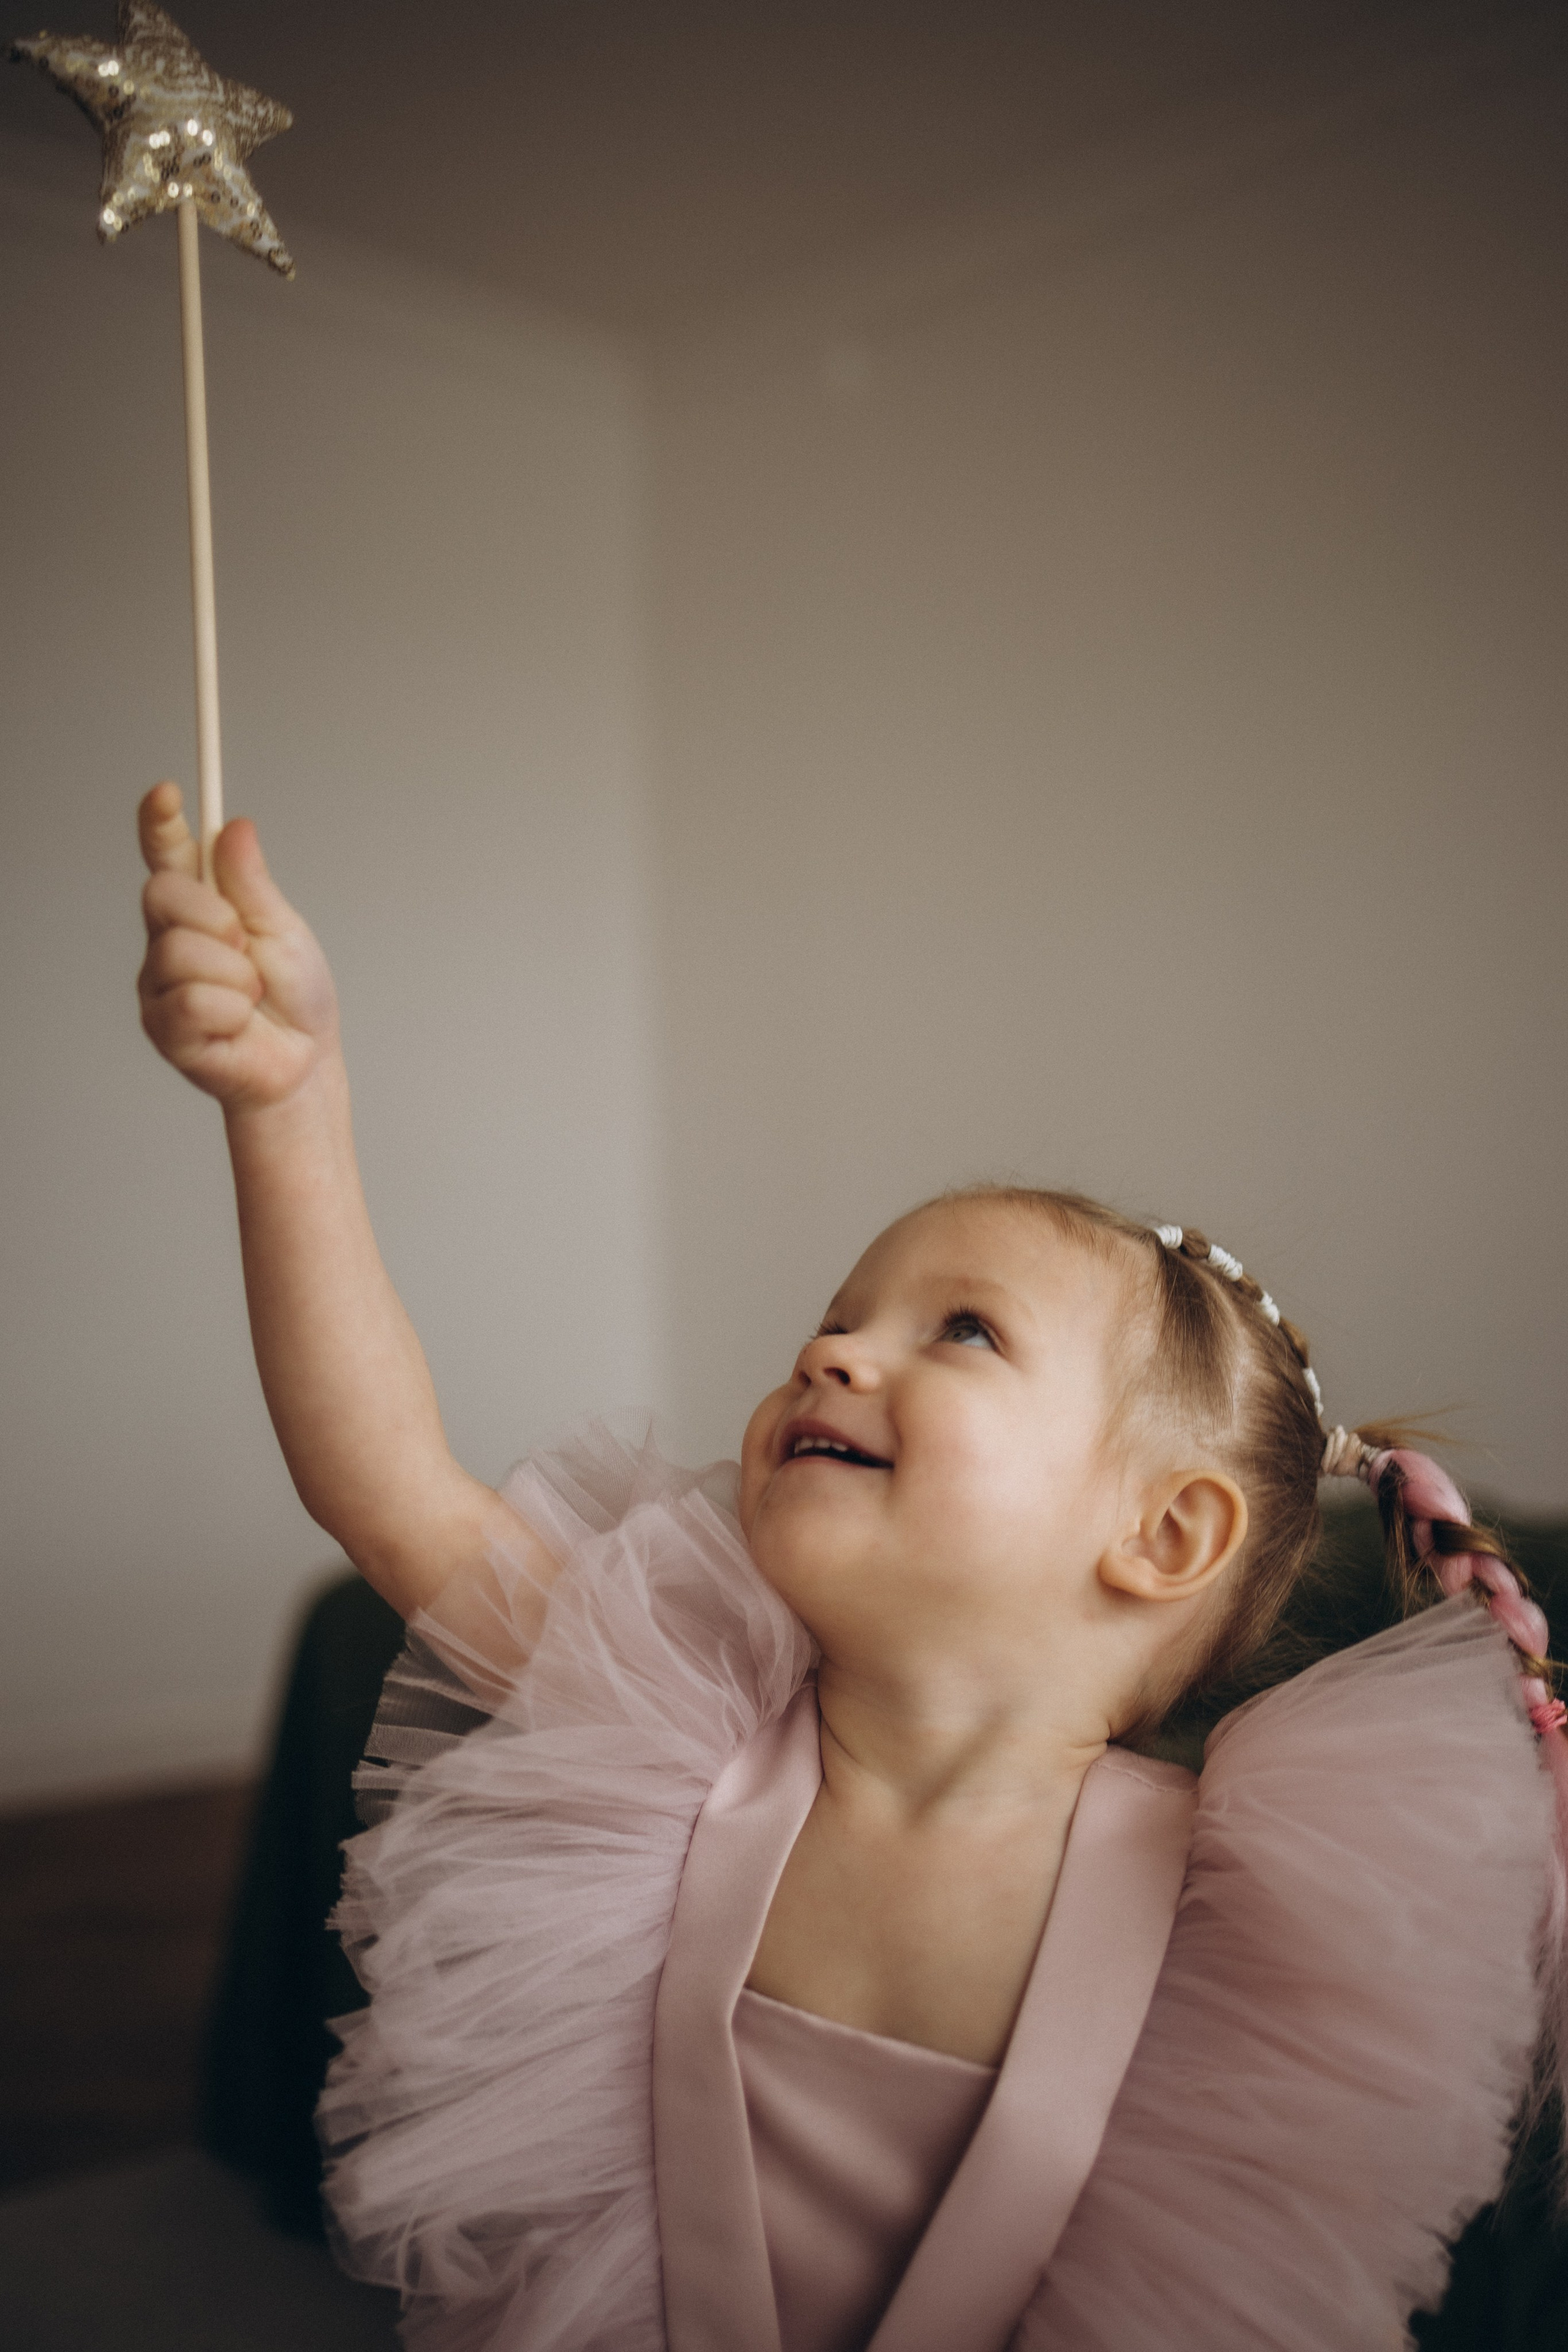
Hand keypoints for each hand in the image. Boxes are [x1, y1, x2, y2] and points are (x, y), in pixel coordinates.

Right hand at [137, 783, 338, 1110]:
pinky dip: (229, 1012)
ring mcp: (160, 983)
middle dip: (217, 918)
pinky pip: (190, 1001)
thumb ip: (252, 883)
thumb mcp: (283, 929)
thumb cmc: (295, 997)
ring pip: (180, 952)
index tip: (168, 793)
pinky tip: (237, 1024)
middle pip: (163, 893)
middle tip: (247, 948)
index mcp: (201, 907)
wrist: (304, 1062)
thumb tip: (235, 827)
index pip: (168, 855)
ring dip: (235, 976)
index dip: (160, 823)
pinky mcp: (162, 1026)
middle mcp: (170, 939)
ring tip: (250, 998)